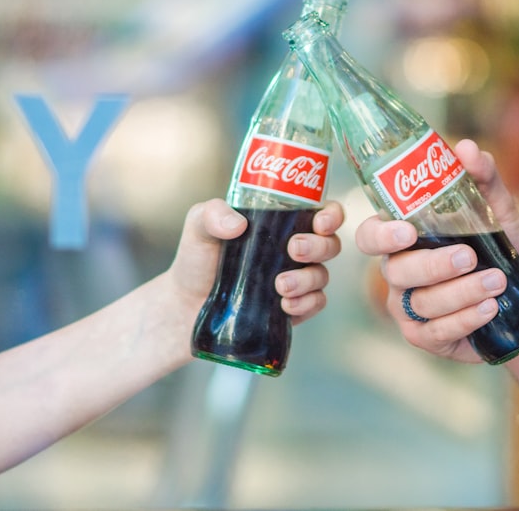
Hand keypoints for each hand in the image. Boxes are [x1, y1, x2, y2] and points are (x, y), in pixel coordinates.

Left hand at [169, 198, 343, 324]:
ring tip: (280, 285)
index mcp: (282, 221)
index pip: (322, 212)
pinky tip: (285, 305)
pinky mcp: (293, 307)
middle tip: (294, 249)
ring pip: (322, 275)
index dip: (332, 215)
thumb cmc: (197, 257)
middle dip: (319, 246)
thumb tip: (237, 224)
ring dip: (308, 279)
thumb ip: (212, 214)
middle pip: (330, 243)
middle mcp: (294, 248)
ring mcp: (296, 278)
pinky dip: (306, 304)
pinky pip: (315, 303)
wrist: (186, 304)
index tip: (321, 222)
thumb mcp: (199, 226)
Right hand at [355, 139, 518, 362]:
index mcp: (402, 238)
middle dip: (433, 264)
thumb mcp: (496, 211)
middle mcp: (398, 272)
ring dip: (461, 292)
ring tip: (496, 281)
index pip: (370, 236)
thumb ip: (481, 179)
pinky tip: (489, 308)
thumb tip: (466, 148)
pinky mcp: (425, 336)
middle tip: (468, 256)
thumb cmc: (498, 248)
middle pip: (397, 270)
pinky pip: (437, 331)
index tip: (408, 231)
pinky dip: (465, 318)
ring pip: (422, 302)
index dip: (381, 235)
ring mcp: (407, 307)